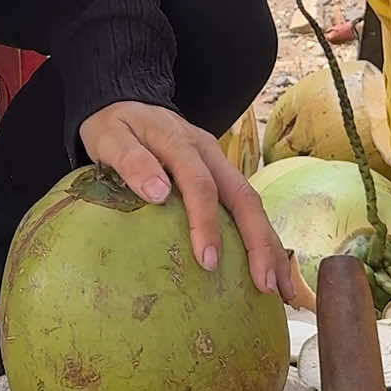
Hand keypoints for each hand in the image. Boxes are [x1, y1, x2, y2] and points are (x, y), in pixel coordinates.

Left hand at [80, 101, 294, 300]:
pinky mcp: (221, 175)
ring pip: (252, 203)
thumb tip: (157, 193)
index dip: (206, 222)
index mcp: (180, 142)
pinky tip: (270, 268)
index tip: (208, 261)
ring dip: (269, 245)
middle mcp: (208, 153)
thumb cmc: (115, 126)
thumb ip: (130, 160)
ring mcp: (219, 163)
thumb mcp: (110, 137)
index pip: (200, 184)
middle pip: (243, 196)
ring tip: (280, 289)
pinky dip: (261, 238)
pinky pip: (245, 207)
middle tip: (264, 284)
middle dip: (258, 242)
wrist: (126, 101)